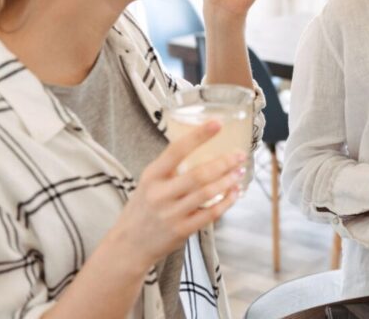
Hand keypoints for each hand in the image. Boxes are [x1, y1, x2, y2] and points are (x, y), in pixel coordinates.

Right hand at [106, 122, 246, 270]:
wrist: (128, 245)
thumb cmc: (143, 208)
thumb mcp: (149, 183)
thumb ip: (171, 168)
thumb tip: (203, 147)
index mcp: (152, 176)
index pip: (176, 150)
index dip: (199, 136)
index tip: (218, 123)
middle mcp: (160, 194)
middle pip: (198, 174)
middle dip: (224, 162)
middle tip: (240, 154)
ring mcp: (171, 214)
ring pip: (207, 193)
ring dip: (228, 181)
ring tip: (240, 171)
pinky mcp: (182, 231)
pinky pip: (211, 214)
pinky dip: (227, 202)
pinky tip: (235, 193)